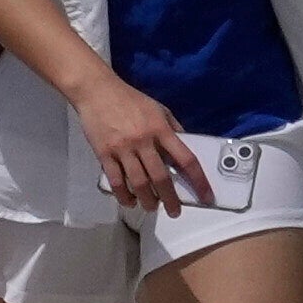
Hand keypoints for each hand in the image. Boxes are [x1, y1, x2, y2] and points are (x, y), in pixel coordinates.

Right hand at [69, 75, 201, 214]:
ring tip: (151, 207)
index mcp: (161, 130)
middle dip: (170, 198)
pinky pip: (115, 179)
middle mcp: (143, 141)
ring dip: (147, 199)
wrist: (96, 91)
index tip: (206, 196)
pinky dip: (123, 194)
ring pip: (138, 182)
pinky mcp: (104, 153)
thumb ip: (173, 128)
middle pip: (161, 177)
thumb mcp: (159, 109)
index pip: (186, 159)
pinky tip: (128, 201)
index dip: (199, 181)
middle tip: (175, 211)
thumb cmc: (130, 100)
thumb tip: (186, 148)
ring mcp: (123, 148)